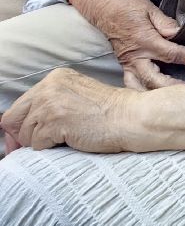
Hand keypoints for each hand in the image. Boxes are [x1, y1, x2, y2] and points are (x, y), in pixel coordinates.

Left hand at [2, 68, 138, 153]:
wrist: (130, 117)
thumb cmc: (108, 112)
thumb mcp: (75, 97)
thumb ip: (49, 105)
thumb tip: (17, 130)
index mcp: (54, 78)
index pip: (18, 105)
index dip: (19, 125)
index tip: (26, 138)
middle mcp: (48, 87)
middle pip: (13, 119)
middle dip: (22, 135)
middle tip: (40, 143)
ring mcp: (50, 104)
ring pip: (25, 135)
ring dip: (40, 142)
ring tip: (66, 137)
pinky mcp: (54, 123)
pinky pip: (37, 144)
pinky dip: (50, 147)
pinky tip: (70, 139)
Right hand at [68, 0, 184, 89]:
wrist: (101, 5)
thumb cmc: (125, 4)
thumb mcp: (149, 8)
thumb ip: (166, 23)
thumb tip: (180, 33)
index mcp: (143, 41)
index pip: (170, 54)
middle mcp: (134, 56)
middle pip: (154, 79)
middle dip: (171, 86)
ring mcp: (127, 63)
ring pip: (140, 86)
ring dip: (155, 92)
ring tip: (173, 94)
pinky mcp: (124, 64)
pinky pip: (132, 83)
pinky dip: (144, 89)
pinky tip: (156, 91)